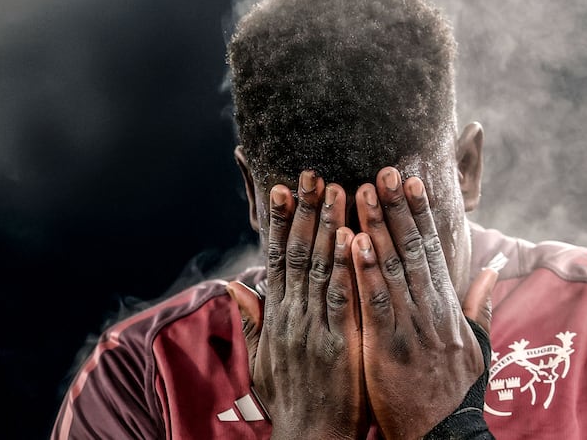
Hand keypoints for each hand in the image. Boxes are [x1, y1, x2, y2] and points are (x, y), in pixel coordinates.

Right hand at [232, 171, 367, 438]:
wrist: (310, 438)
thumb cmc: (291, 399)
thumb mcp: (261, 361)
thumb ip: (252, 321)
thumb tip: (234, 286)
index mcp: (276, 318)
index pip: (277, 259)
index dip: (280, 222)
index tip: (282, 188)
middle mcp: (290, 316)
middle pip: (297, 253)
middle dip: (305, 211)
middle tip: (312, 173)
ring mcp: (312, 327)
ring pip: (318, 267)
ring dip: (327, 225)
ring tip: (336, 189)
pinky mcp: (337, 342)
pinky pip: (340, 297)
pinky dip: (343, 265)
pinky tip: (352, 237)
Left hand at [352, 167, 495, 438]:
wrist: (442, 439)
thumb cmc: (456, 394)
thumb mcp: (478, 348)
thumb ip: (480, 305)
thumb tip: (491, 268)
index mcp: (449, 309)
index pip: (434, 251)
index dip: (422, 215)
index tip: (412, 181)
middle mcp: (433, 312)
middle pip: (413, 251)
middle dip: (398, 209)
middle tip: (384, 170)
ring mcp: (412, 329)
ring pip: (393, 269)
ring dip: (377, 227)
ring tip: (361, 192)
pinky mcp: (389, 350)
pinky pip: (375, 304)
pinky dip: (364, 272)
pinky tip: (352, 242)